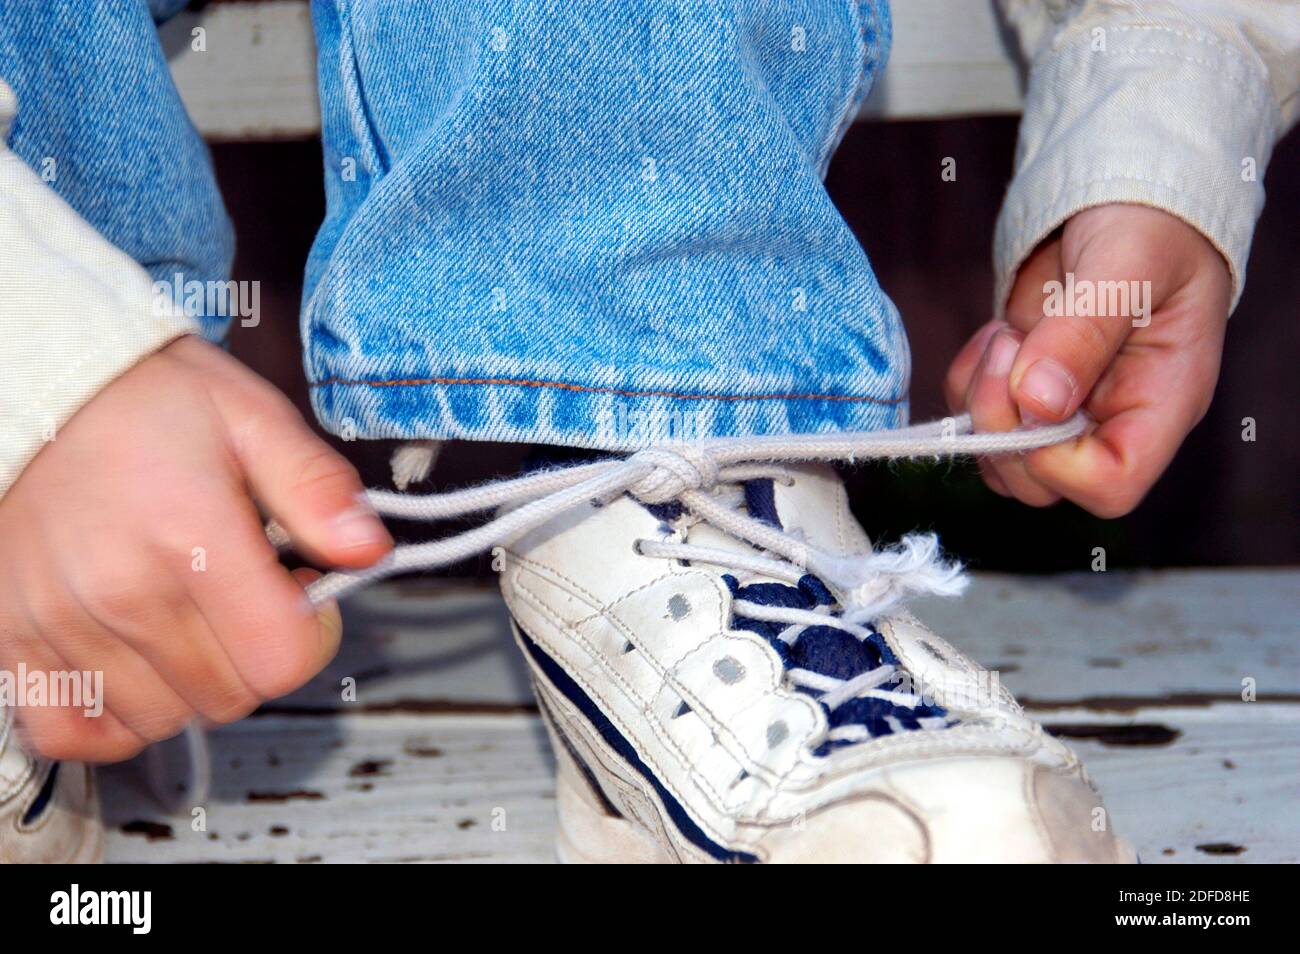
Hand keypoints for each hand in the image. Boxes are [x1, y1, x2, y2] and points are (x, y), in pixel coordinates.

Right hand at [0, 335, 391, 760]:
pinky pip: (72, 731)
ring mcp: (61, 624)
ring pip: (160, 720)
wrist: (34, 383)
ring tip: (185, 617)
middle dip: (256, 655)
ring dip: (190, 685)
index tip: (300, 592)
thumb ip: (316, 488)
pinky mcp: (11, 637)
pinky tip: (133, 667)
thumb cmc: (142, 399)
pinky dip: (110, 717)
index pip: (281, 659)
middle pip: (229, 697)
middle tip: (244, 597)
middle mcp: (123, 593)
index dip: (313, 633)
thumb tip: (369, 549)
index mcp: (192, 537)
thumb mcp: (251, 418)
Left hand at [945, 204, 1231, 516]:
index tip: (1034, 397)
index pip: (1111, 483)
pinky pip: (974, 418)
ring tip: (1005, 336)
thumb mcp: (1127, 265)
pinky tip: (995, 333)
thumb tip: (1037, 400)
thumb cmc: (1149, 225)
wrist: (1121, 198)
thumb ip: (1083, 331)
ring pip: (999, 459)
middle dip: (1003, 424)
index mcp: (1161, 403)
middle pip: (1041, 483)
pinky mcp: (1023, 391)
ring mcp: (1064, 411)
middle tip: (1008, 346)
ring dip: (980, 402)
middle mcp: (1112, 420)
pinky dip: (966, 382)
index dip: (1056, 462)